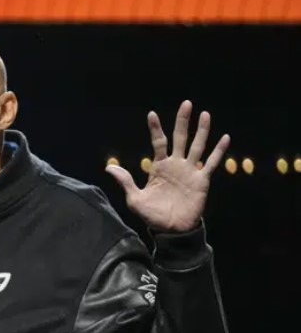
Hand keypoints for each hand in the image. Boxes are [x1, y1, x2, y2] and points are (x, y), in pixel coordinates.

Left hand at [105, 100, 229, 232]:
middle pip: (180, 138)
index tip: (151, 114)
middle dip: (182, 121)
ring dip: (202, 130)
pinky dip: (218, 151)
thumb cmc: (153, 215)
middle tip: (186, 103)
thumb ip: (125, 181)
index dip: (155, 129)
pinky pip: (211, 163)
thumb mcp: (135, 199)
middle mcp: (176, 165)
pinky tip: (225, 137)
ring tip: (205, 114)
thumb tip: (108, 168)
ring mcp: (190, 171)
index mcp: (159, 167)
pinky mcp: (202, 180)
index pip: (158, 142)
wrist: (171, 229)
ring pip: (197, 146)